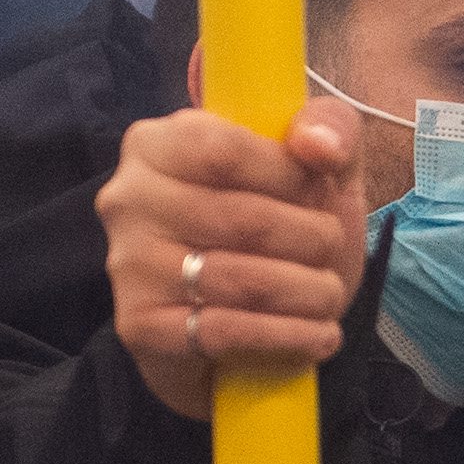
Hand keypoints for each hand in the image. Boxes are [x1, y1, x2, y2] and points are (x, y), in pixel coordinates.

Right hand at [96, 101, 367, 420]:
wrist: (236, 329)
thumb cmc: (273, 233)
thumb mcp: (309, 167)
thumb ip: (327, 127)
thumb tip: (318, 145)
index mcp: (157, 143)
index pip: (228, 151)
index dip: (291, 177)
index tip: (321, 195)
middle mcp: (131, 199)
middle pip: (244, 219)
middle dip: (312, 240)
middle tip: (333, 252)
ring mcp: (131, 265)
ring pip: (242, 279)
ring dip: (308, 292)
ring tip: (329, 296)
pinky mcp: (141, 326)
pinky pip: (225, 332)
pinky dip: (287, 336)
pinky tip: (318, 335)